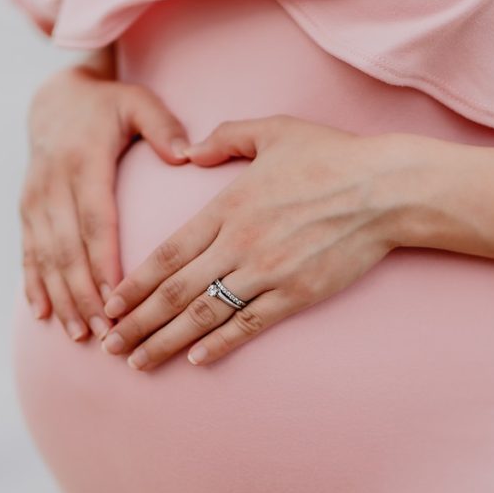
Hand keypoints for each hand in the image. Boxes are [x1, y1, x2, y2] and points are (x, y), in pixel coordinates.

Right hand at [21, 65, 189, 340]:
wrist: (54, 98)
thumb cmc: (108, 105)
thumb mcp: (137, 103)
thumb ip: (163, 127)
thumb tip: (187, 155)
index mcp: (84, 162)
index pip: (95, 220)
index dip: (103, 261)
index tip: (117, 296)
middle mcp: (53, 185)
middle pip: (68, 248)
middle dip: (84, 294)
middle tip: (105, 331)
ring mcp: (35, 200)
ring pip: (45, 256)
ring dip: (61, 297)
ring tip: (79, 333)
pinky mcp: (27, 210)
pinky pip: (27, 252)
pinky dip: (33, 285)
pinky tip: (42, 315)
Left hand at [99, 116, 411, 369]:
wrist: (384, 190)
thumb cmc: (331, 156)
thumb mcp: (274, 131)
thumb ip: (226, 137)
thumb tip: (190, 150)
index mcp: (227, 207)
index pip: (167, 254)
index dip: (135, 283)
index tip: (110, 304)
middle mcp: (239, 244)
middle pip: (175, 291)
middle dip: (137, 322)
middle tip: (109, 345)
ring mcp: (267, 273)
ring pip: (205, 315)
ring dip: (166, 341)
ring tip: (138, 361)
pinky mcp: (296, 294)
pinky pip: (249, 325)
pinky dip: (220, 344)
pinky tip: (196, 360)